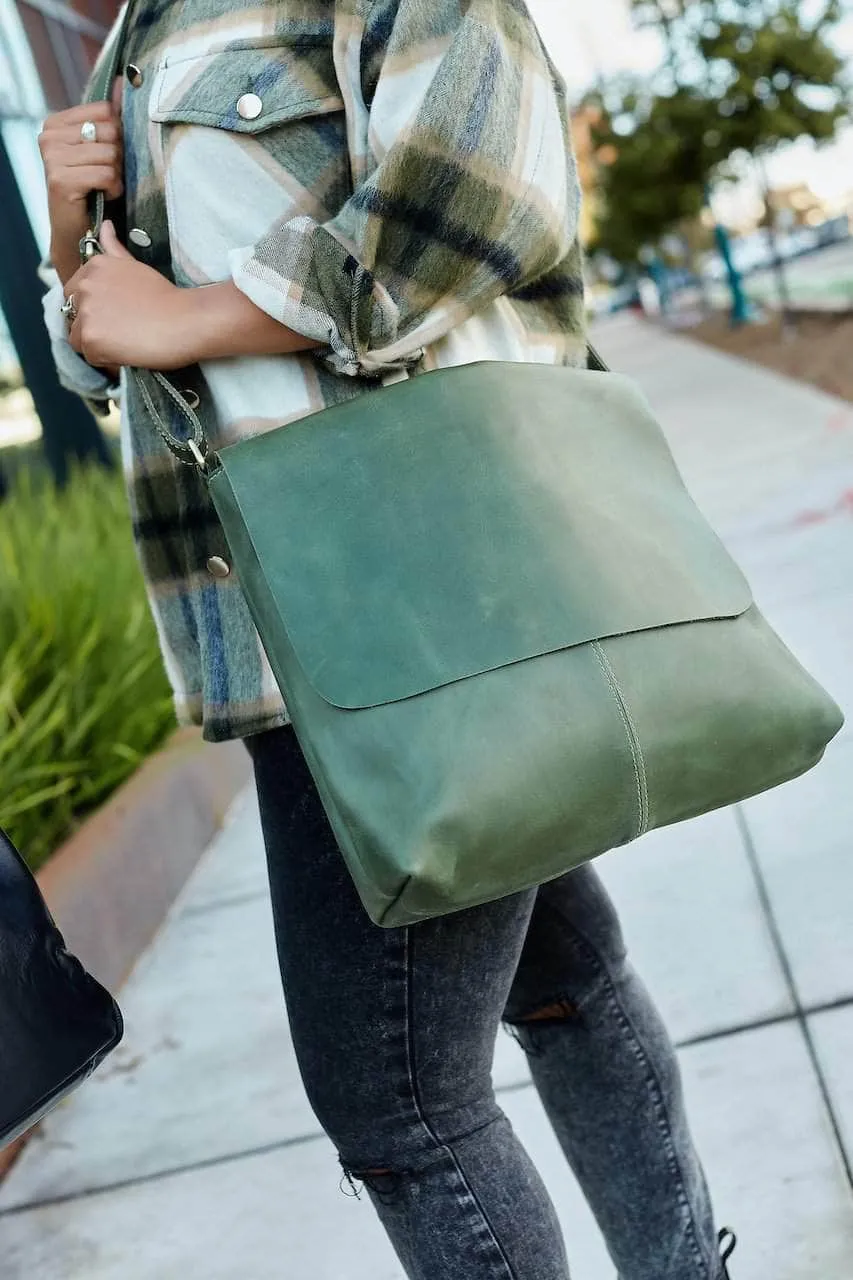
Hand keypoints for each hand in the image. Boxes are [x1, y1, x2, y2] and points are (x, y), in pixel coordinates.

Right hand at [39, 86, 123, 285]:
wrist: (77, 233)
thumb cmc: (94, 190)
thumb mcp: (102, 149)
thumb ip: (110, 118)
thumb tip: (122, 83)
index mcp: (56, 123)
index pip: (105, 110)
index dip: (117, 135)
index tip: (107, 154)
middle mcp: (48, 137)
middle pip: (110, 131)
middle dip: (118, 157)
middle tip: (107, 175)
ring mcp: (51, 158)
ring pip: (110, 154)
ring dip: (116, 176)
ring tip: (104, 187)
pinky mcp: (59, 180)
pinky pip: (105, 174)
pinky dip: (113, 188)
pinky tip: (104, 196)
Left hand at [65, 222, 197, 370]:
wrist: (186, 320)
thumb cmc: (167, 296)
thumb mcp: (136, 266)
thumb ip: (114, 248)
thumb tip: (105, 225)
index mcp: (93, 266)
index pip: (74, 292)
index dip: (93, 307)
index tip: (114, 314)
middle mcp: (84, 286)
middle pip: (72, 315)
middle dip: (92, 324)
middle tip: (122, 330)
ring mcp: (86, 312)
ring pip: (78, 338)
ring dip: (98, 344)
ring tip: (127, 341)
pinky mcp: (91, 338)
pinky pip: (89, 356)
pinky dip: (107, 359)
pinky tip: (128, 351)